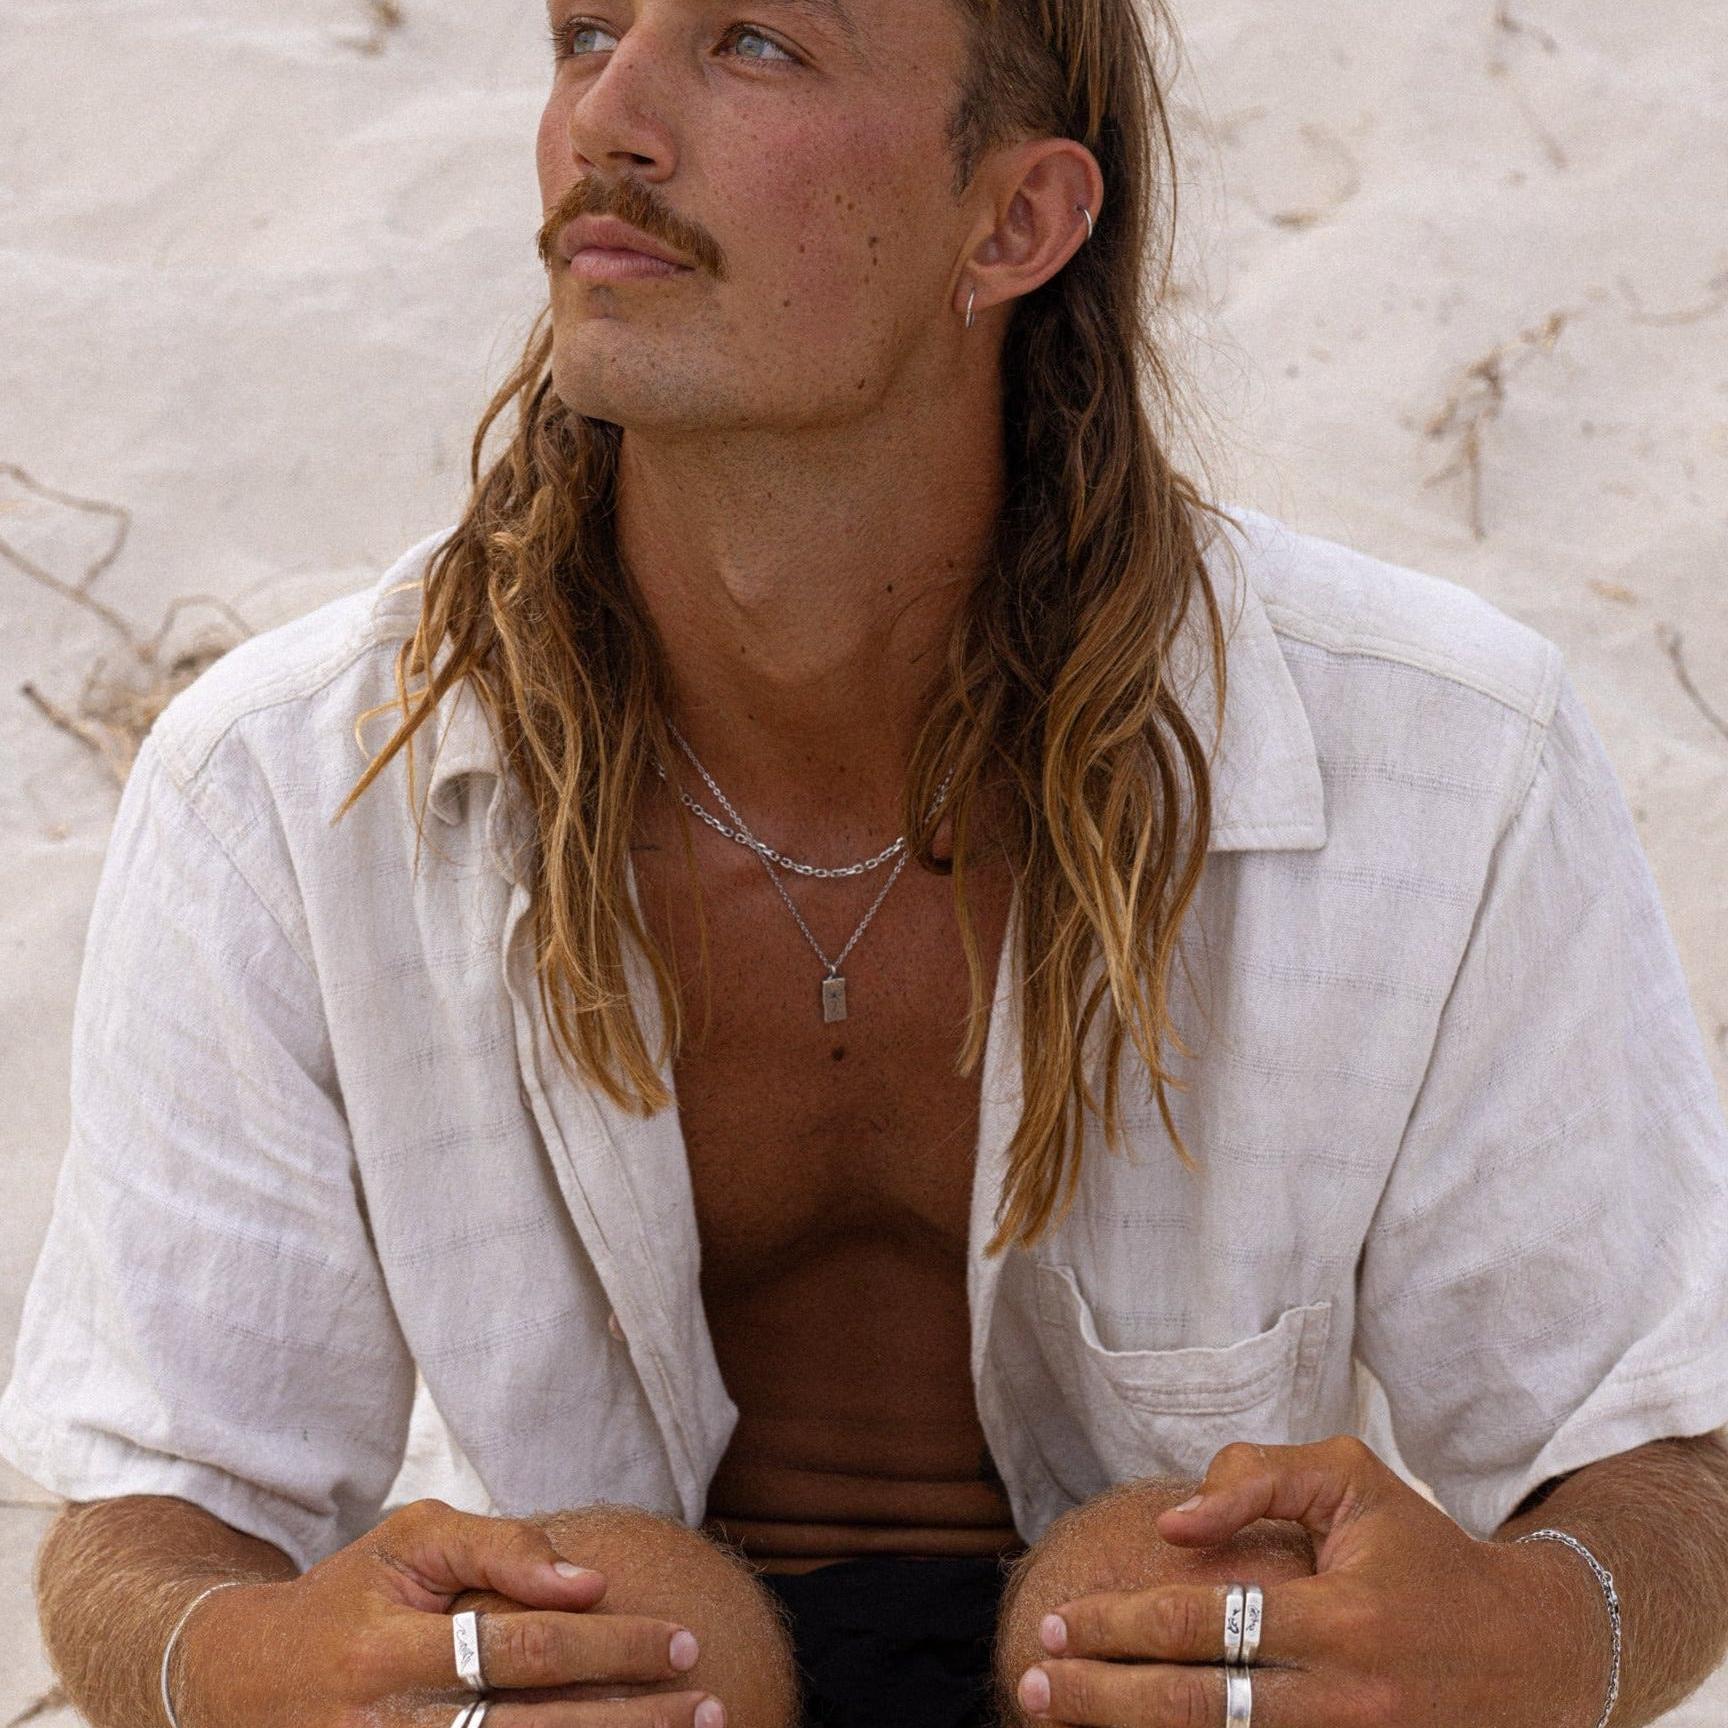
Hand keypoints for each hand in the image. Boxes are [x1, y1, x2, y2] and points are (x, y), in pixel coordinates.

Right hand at [177, 1496, 723, 1727]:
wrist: (237, 1682)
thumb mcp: (412, 1540)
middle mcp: (386, 1726)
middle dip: (634, 1720)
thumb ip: (501, 1546)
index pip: (527, 1648)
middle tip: (713, 1705)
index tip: (685, 1638)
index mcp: (392, 1648)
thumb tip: (588, 1579)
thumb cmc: (349, 1594)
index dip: (614, 1645)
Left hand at [1018, 1435, 1610, 1725]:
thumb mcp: (1352, 1481)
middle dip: (1101, 1698)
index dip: (1118, 1626)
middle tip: (1034, 1681)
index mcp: (1341, 1618)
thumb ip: (1257, 1480)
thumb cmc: (1426, 1554)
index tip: (1060, 1623)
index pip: (1202, 1627)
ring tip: (1058, 1717)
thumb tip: (1171, 1524)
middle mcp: (1347, 1700)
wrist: (1539, 1653)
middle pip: (1196, 1710)